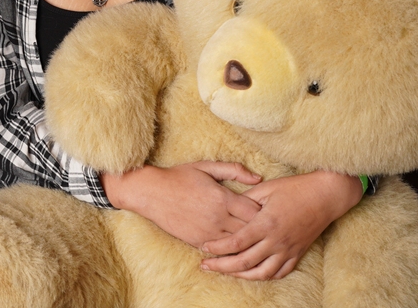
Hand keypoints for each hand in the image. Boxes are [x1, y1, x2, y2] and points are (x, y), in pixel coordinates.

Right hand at [102, 161, 262, 248]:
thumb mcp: (206, 167)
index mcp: (223, 198)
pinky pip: (222, 251)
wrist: (150, 193)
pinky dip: (231, 248)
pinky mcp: (198, 241)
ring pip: (238, 244)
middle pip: (251, 231)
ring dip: (247, 241)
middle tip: (265, 226)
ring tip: (253, 237)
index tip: (267, 210)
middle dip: (260, 229)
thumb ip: (233, 170)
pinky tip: (235, 244)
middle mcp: (218, 218)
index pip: (256, 212)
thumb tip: (258, 178)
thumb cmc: (179, 177)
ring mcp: (208, 232)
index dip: (265, 212)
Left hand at [200, 170, 362, 278]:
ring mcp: (288, 249)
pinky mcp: (298, 253)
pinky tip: (251, 274)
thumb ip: (244, 200)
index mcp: (266, 223)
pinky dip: (264, 276)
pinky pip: (280, 272)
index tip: (204, 247)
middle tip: (205, 266)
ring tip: (226, 272)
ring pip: (262, 273)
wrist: (326, 195)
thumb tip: (226, 206)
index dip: (218, 248)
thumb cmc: (294, 188)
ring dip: (241, 276)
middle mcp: (276, 240)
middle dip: (222, 266)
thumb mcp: (265, 189)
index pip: (236, 243)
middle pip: (244, 262)